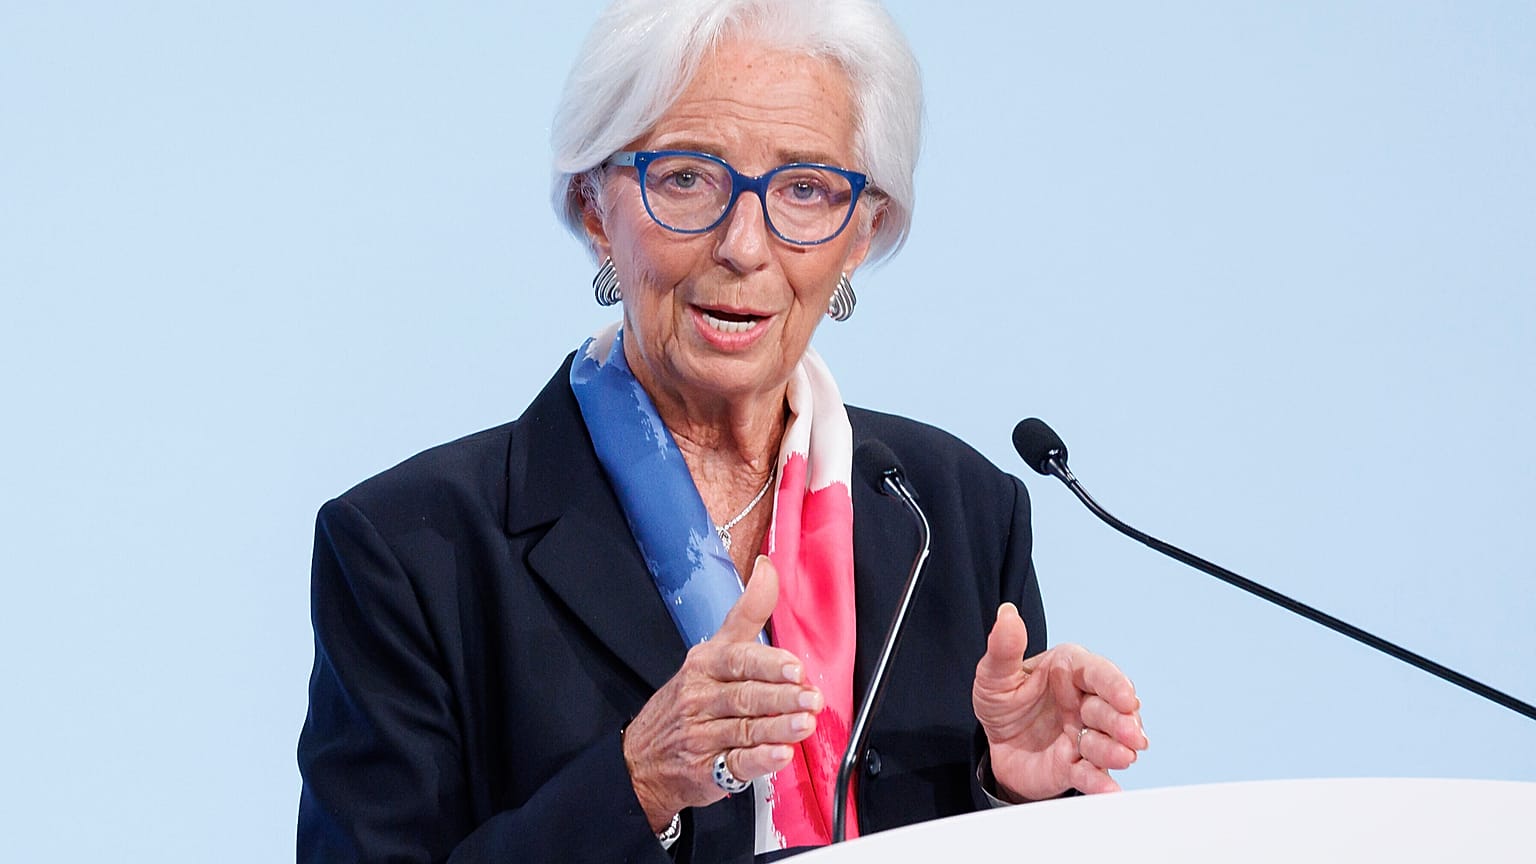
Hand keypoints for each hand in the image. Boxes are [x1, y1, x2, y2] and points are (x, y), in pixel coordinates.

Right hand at [622, 555, 824, 829]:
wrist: (640, 758)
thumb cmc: (688, 700)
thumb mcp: (711, 652)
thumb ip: (745, 614)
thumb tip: (767, 571)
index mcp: (704, 666)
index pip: (738, 660)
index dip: (768, 665)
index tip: (795, 668)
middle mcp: (701, 698)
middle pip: (745, 696)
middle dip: (781, 697)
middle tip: (810, 698)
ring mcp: (702, 735)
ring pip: (744, 729)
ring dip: (777, 727)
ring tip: (804, 725)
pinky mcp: (707, 768)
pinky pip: (737, 764)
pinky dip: (760, 760)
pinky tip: (780, 755)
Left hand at [972, 602, 1147, 800]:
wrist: (995, 745)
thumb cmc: (1003, 702)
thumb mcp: (994, 675)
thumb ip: (1004, 648)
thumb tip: (1006, 614)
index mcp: (1069, 670)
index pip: (1099, 672)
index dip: (1116, 685)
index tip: (1127, 698)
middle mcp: (1084, 702)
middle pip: (1111, 710)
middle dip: (1123, 722)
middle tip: (1131, 735)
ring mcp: (1083, 735)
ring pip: (1107, 743)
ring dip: (1116, 750)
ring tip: (1123, 757)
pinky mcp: (1075, 766)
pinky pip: (1091, 775)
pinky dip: (1102, 784)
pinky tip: (1111, 791)